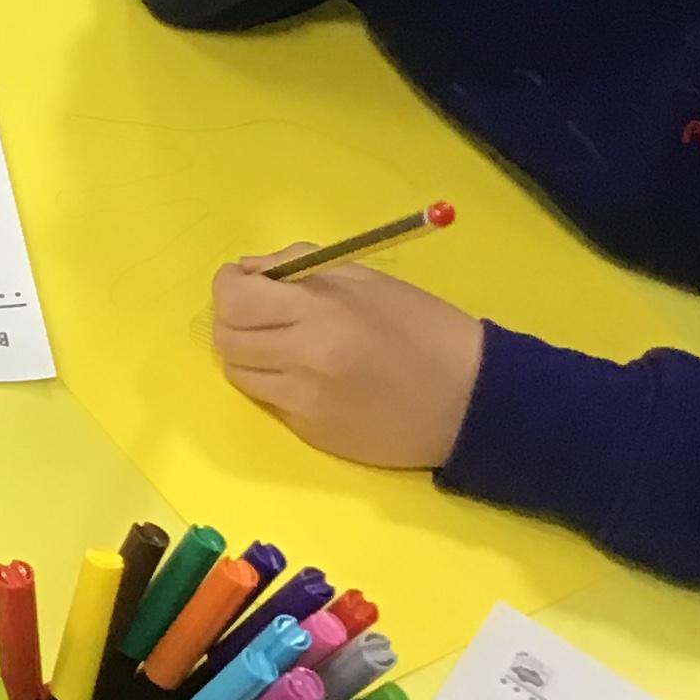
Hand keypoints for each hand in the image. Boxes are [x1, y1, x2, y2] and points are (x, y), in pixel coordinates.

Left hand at [209, 255, 484, 469]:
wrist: (472, 401)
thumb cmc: (424, 328)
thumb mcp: (366, 278)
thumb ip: (300, 266)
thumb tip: (248, 271)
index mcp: (320, 315)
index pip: (234, 300)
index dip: (229, 285)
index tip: (242, 281)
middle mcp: (303, 361)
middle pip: (227, 340)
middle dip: (233, 319)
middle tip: (259, 311)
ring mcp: (304, 403)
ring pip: (239, 375)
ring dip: (250, 354)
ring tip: (284, 343)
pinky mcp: (311, 433)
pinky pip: (269, 402)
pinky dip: (276, 383)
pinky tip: (310, 375)